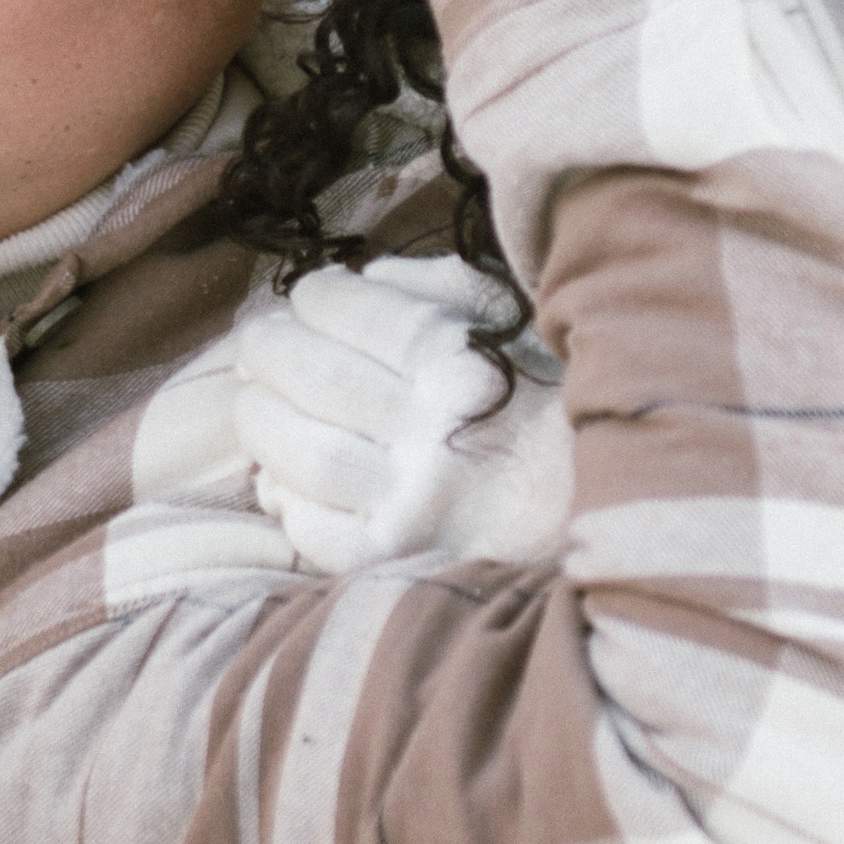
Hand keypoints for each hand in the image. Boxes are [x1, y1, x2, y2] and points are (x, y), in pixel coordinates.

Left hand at [235, 253, 575, 573]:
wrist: (586, 509)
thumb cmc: (539, 402)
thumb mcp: (510, 320)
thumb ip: (439, 287)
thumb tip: (361, 282)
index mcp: (464, 364)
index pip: (354, 313)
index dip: (314, 297)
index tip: (309, 296)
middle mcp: (436, 434)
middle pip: (313, 380)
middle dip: (268, 351)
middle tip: (260, 345)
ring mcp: (412, 505)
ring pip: (302, 456)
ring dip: (260, 421)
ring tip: (257, 402)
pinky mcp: (392, 561)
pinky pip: (311, 528)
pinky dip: (285, 497)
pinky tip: (288, 474)